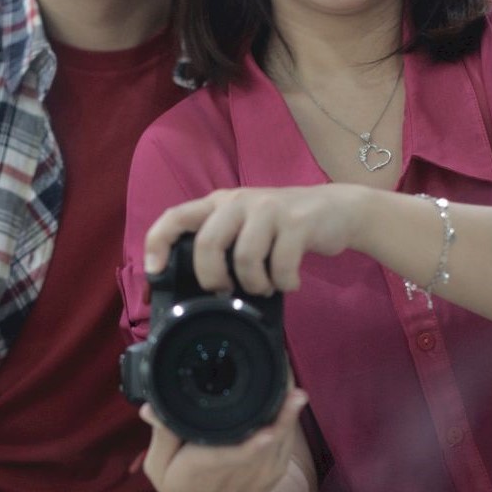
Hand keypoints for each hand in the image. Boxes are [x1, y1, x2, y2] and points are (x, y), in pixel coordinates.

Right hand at [139, 386, 309, 491]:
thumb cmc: (182, 489)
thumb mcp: (160, 468)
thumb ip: (161, 436)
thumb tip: (151, 408)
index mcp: (204, 471)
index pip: (227, 459)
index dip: (248, 448)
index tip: (267, 433)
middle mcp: (238, 473)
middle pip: (263, 442)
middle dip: (277, 412)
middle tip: (282, 373)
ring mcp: (261, 472)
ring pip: (281, 438)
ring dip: (288, 409)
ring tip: (289, 376)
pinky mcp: (275, 470)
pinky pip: (287, 442)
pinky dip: (291, 418)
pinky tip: (292, 395)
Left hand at [144, 185, 366, 295]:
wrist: (337, 210)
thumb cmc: (283, 226)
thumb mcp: (246, 226)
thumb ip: (221, 245)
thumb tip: (195, 288)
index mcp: (219, 203)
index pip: (175, 216)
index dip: (157, 243)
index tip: (154, 272)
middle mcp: (239, 201)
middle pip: (207, 243)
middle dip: (213, 278)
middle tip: (226, 290)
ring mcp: (269, 209)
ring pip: (245, 258)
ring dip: (254, 284)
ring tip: (265, 287)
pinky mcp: (298, 223)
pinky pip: (280, 265)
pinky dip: (284, 283)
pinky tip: (290, 282)